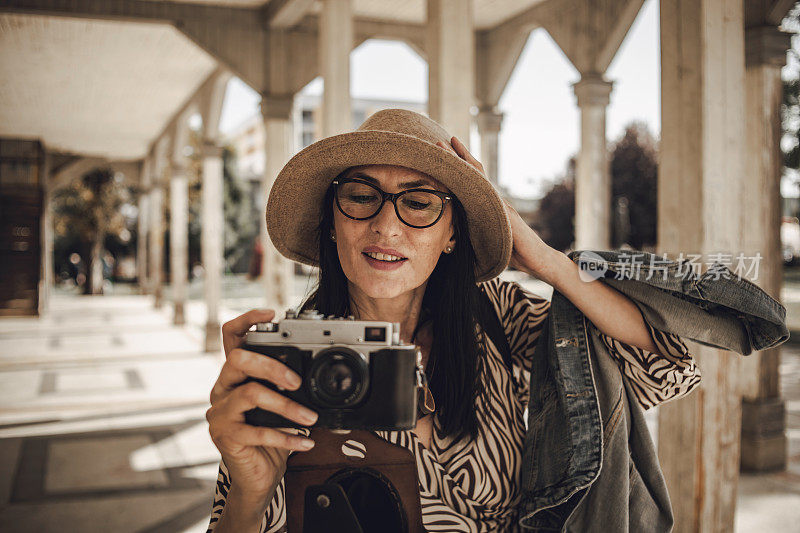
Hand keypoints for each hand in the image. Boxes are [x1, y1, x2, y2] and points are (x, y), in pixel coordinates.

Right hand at [206, 309, 317, 504]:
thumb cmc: (269, 434)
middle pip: (238, 360)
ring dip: (287, 407)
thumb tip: (317, 371)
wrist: (256, 475)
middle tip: (297, 382)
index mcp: (236, 374)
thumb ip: (287, 385)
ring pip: (251, 395)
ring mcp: (220, 411)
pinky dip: (286, 436)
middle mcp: (222, 388)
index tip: (271, 313)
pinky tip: (305, 441)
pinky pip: (258, 431)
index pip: (231, 336)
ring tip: (310, 418)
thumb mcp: (279, 404)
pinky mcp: (224, 435)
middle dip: (271, 366)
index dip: (246, 320)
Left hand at [437, 136, 550, 274]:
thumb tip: (452, 238)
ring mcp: (502, 205)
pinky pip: (489, 196)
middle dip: (458, 156)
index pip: (472, 182)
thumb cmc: (514, 253)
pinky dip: (477, 182)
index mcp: (490, 206)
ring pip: (480, 179)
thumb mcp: (487, 241)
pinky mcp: (507, 214)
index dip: (458, 167)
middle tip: (440, 141)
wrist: (538, 260)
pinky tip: (466, 171)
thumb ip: (474, 233)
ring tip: (450, 146)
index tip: (444, 153)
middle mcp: (496, 200)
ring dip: (464, 162)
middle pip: (475, 173)